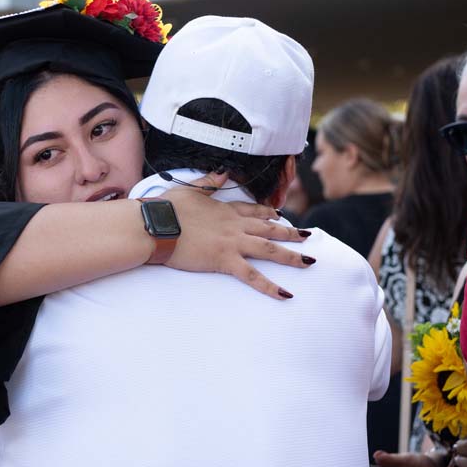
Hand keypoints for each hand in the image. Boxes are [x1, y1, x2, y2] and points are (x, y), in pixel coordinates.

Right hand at [160, 172, 312, 299]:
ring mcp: (232, 242)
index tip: (280, 215)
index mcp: (225, 209)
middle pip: (269, 228)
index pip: (253, 210)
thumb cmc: (167, 209)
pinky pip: (253, 276)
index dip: (268, 213)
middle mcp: (234, 225)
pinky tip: (286, 295)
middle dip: (290, 232)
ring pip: (269, 249)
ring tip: (310, 261)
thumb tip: (223, 171)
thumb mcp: (190, 190)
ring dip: (291, 256)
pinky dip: (270, 286)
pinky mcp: (225, 260)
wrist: (156, 225)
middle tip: (307, 236)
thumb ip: (209, 181)